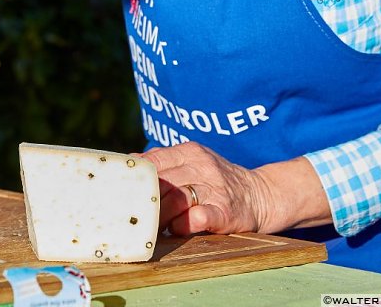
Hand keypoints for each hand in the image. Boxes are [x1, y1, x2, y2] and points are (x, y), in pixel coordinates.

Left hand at [138, 143, 329, 235]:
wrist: (260, 194)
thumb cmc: (216, 181)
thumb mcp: (192, 162)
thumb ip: (163, 161)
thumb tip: (128, 164)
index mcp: (190, 152)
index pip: (154, 161)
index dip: (135, 178)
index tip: (119, 191)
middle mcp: (203, 167)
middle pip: (162, 183)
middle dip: (143, 201)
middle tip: (130, 215)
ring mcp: (215, 189)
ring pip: (176, 199)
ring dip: (159, 216)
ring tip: (151, 227)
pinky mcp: (226, 212)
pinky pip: (200, 216)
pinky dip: (185, 224)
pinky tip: (176, 229)